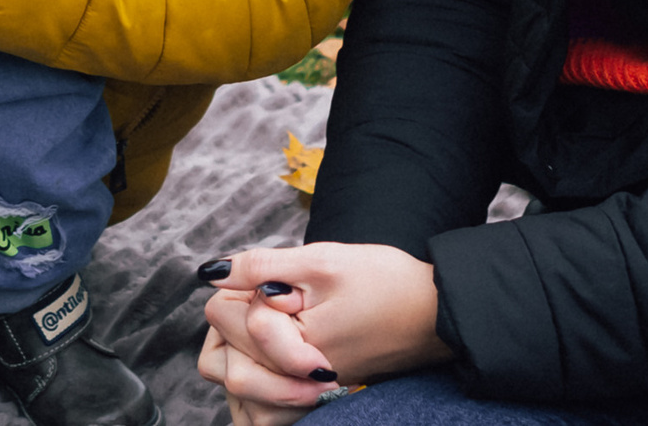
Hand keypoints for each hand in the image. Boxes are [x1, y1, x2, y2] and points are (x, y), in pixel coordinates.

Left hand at [197, 243, 449, 412]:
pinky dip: (272, 359)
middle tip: (278, 294)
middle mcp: (293, 379)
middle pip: (227, 351)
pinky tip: (293, 333)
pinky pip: (271, 383)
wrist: (438, 313)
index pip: (221, 316)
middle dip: (241, 316)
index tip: (278, 280)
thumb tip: (209, 272)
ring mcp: (305, 387)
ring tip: (283, 312)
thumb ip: (261, 265)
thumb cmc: (387, 282)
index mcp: (290, 346)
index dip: (241, 286)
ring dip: (252, 340)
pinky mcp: (318, 386)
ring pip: (245, 371)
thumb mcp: (321, 260)